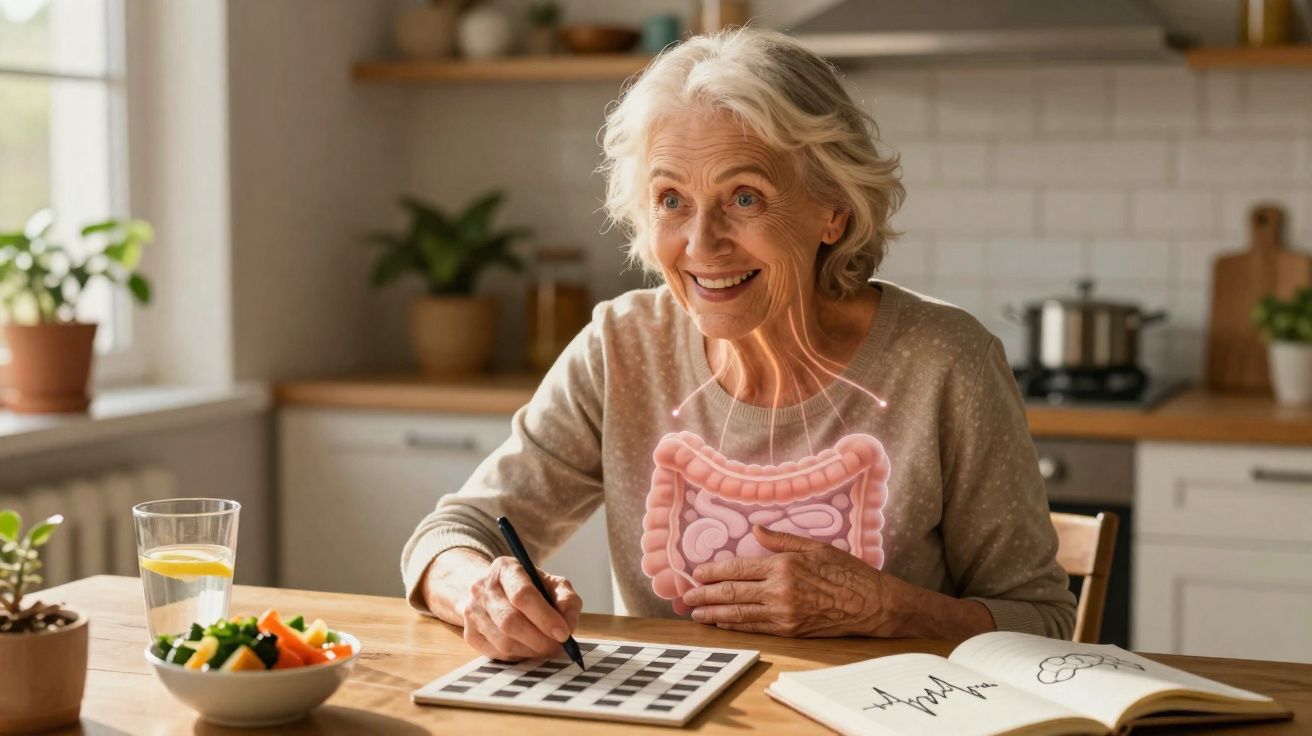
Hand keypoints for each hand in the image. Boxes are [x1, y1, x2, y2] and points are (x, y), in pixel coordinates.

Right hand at [455, 555, 582, 660]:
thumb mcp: (551, 583)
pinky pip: (497, 654)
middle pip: (510, 621)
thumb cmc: (527, 588)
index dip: (544, 617)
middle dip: (539, 639)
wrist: (490, 590)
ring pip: (503, 642)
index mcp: (505, 568)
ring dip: (531, 650)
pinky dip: (518, 656)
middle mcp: (483, 588)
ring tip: (546, 648)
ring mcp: (472, 612)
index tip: (563, 633)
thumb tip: (568, 623)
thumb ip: (566, 598)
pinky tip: (529, 648)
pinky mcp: (469, 634)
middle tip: (557, 647)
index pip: (522, 594)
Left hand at [683, 525, 908, 637]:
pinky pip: (755, 628)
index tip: (696, 573)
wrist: (872, 604)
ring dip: (714, 613)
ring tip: (696, 613)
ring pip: (739, 614)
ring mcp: (784, 614)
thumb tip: (755, 530)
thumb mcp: (815, 546)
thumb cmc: (847, 571)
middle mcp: (780, 591)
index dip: (713, 571)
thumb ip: (781, 540)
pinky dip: (734, 625)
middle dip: (705, 595)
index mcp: (784, 566)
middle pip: (732, 593)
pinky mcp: (790, 631)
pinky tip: (722, 622)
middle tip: (686, 597)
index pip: (737, 569)